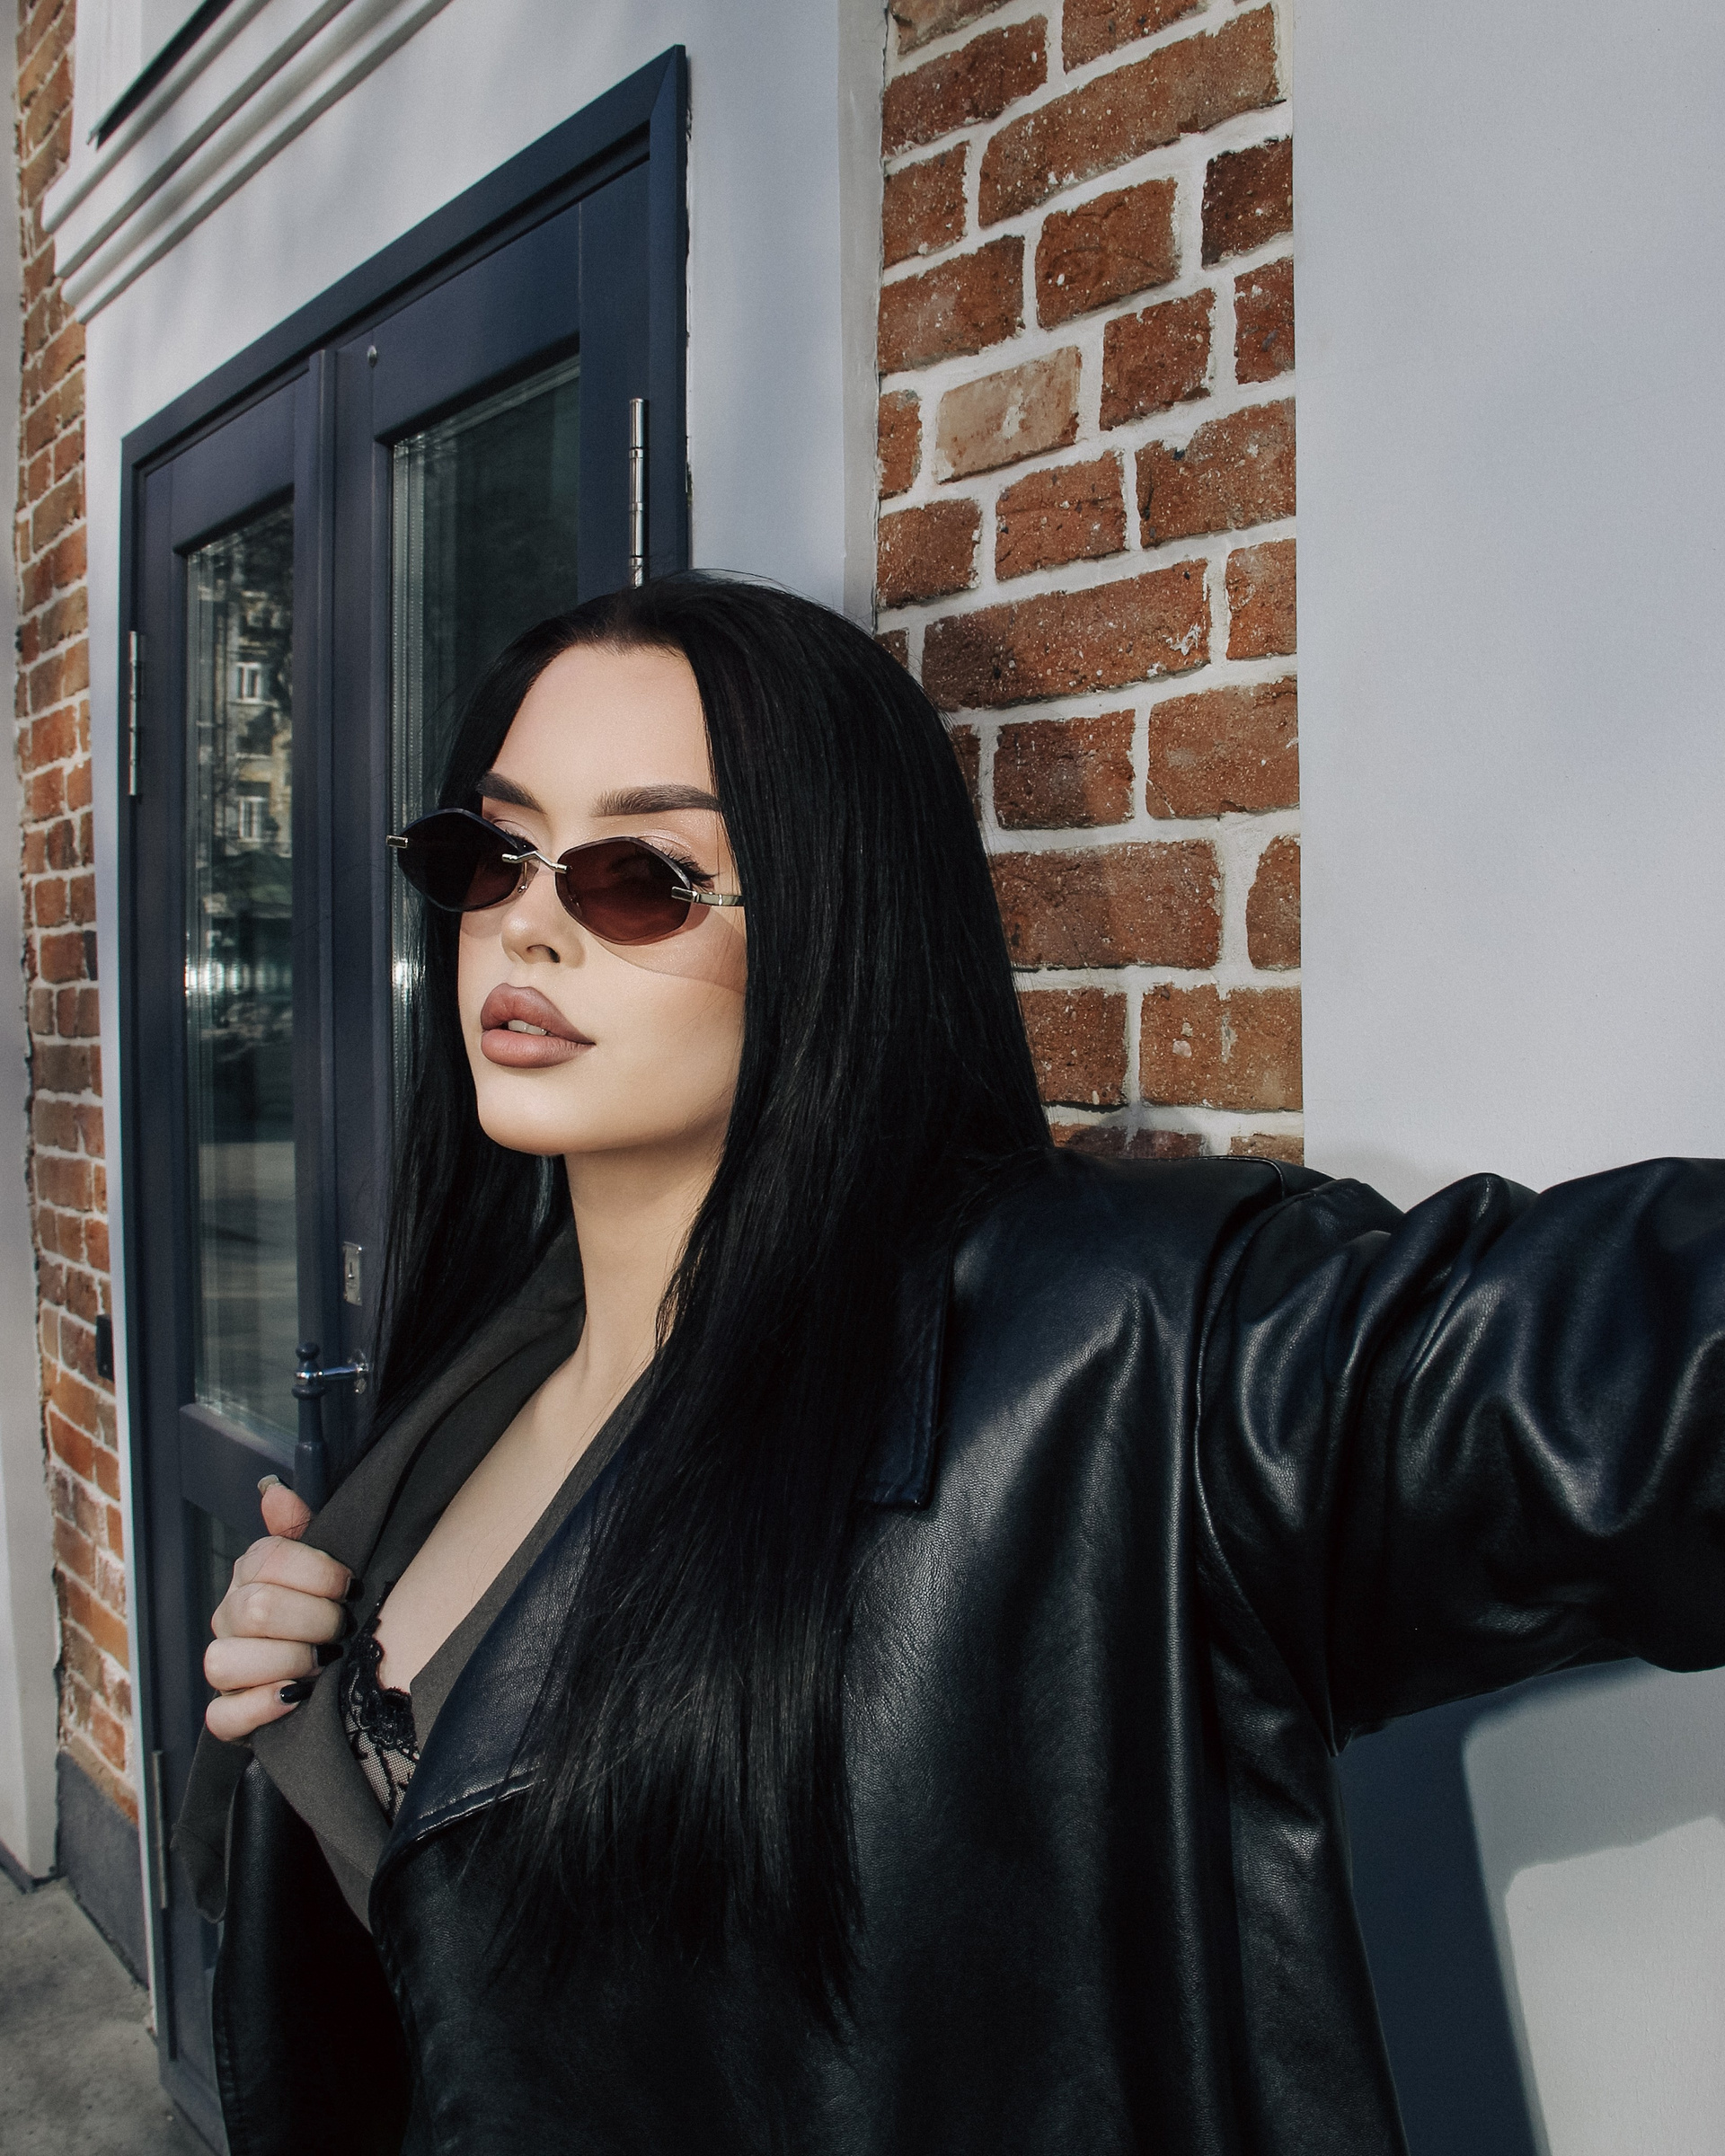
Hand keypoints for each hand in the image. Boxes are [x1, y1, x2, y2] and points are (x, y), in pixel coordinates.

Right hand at [204, 1478, 353, 1740]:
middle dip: (313, 1620)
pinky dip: (258, 1709)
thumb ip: (301, 1526)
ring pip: (225, 1662)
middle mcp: (229, 1618)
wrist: (329, 1669)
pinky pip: (221, 1716)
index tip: (347, 1586)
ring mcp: (224, 1666)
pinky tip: (293, 1697)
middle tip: (342, 1627)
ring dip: (287, 1663)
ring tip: (322, 1663)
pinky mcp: (227, 1714)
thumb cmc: (326, 1606)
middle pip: (255, 1609)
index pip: (267, 1559)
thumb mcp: (324, 1562)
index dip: (317, 1573)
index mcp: (251, 1575)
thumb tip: (274, 1491)